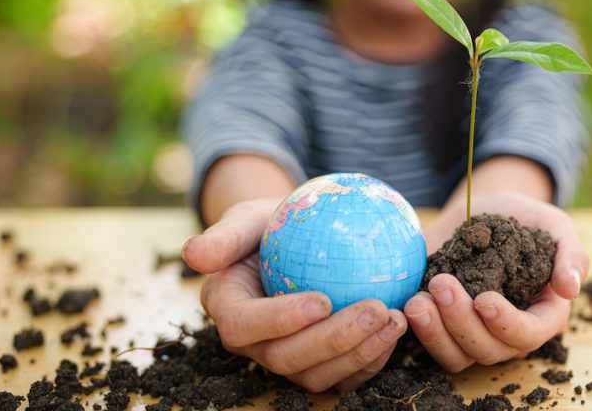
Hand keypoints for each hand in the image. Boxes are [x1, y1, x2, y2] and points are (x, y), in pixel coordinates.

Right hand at [182, 199, 407, 391]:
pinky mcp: (319, 364)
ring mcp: (288, 358)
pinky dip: (372, 360)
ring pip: (318, 375)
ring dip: (359, 353)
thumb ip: (224, 235)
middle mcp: (254, 344)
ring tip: (395, 320)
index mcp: (229, 309)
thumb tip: (193, 254)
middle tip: (374, 310)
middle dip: (333, 341)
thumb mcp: (247, 216)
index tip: (322, 300)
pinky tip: (399, 330)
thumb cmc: (272, 222)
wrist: (297, 241)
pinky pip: (344, 374)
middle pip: (286, 359)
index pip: (245, 325)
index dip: (280, 320)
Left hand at [403, 191, 587, 371]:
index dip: (507, 323)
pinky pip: (433, 344)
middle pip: (489, 349)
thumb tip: (570, 289)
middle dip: (463, 322)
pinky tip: (409, 303)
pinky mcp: (444, 326)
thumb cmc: (524, 218)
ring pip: (458, 355)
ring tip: (418, 302)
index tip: (484, 299)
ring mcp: (474, 332)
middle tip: (442, 283)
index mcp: (542, 313)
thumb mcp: (553, 225)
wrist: (482, 208)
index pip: (530, 334)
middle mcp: (507, 331)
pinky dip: (420, 331)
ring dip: (436, 333)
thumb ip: (571, 254)